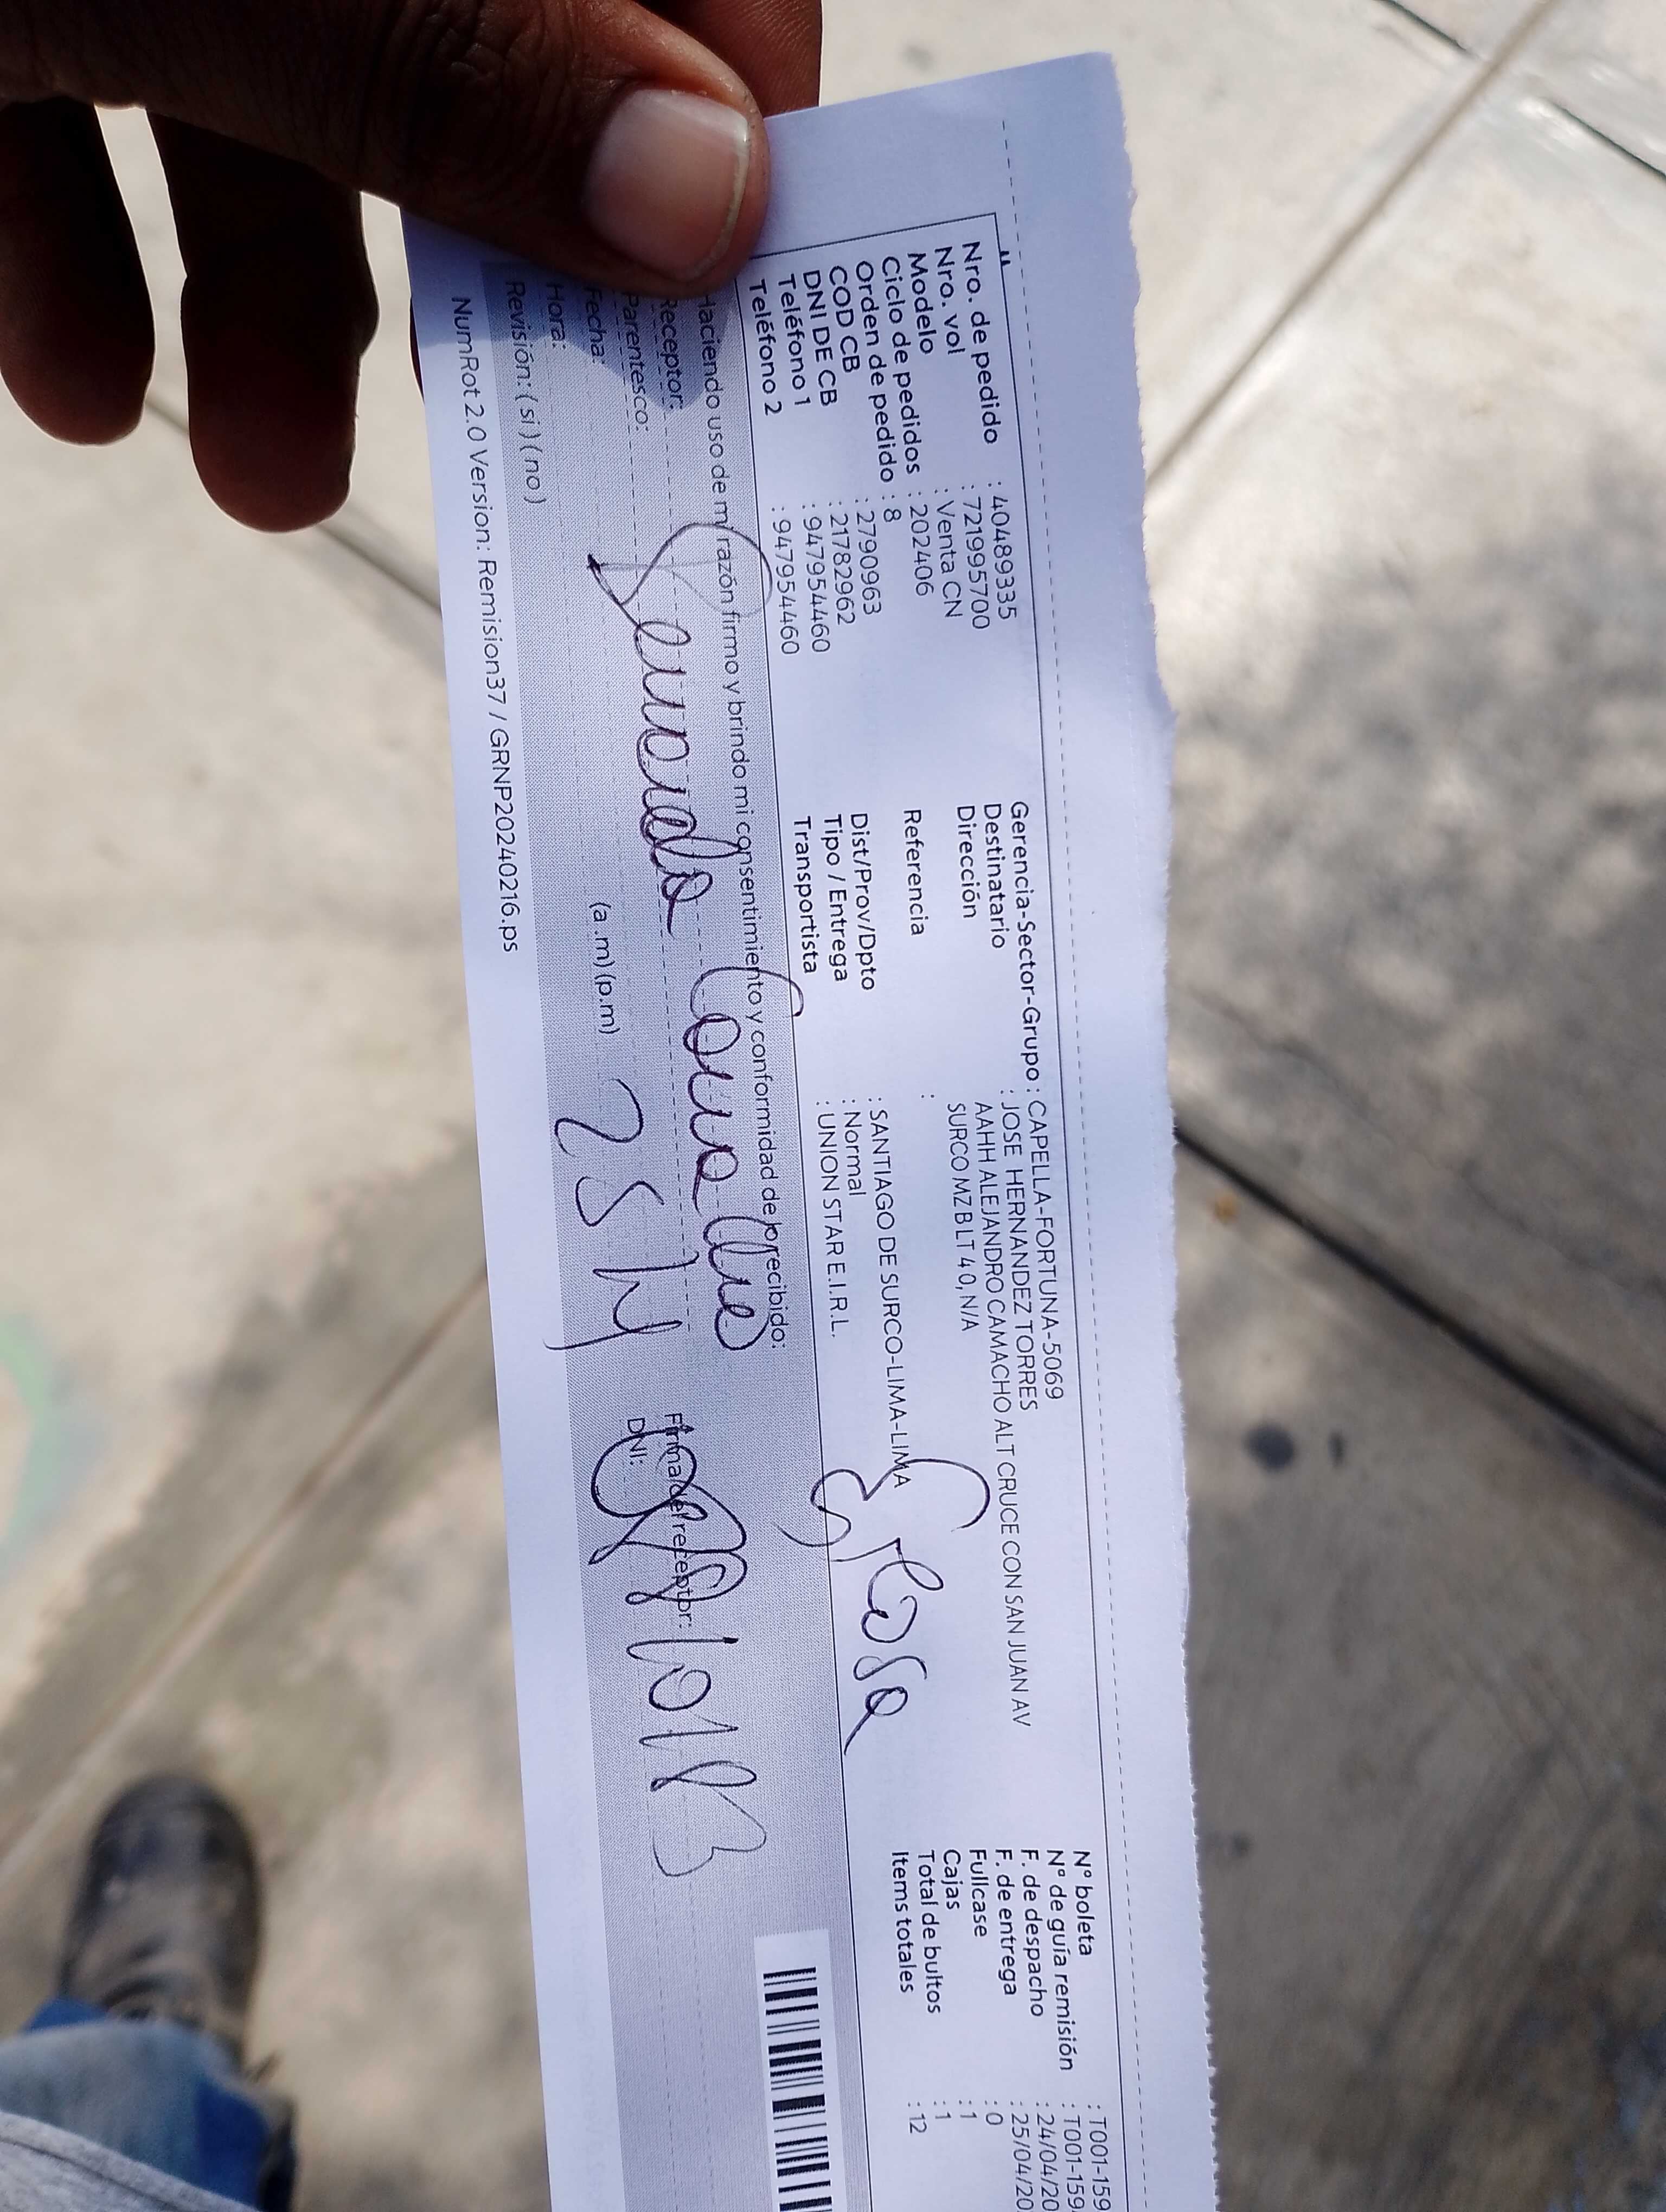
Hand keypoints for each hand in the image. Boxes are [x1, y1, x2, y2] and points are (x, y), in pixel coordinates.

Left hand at [0, 0, 820, 528]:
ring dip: (276, 320)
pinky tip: (79, 381)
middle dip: (479, 260)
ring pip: (259, 106)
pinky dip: (87, 264)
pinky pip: (70, 113)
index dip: (715, 95)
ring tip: (265, 477)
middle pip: (465, 48)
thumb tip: (705, 194)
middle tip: (524, 418)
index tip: (726, 294)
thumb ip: (443, 57)